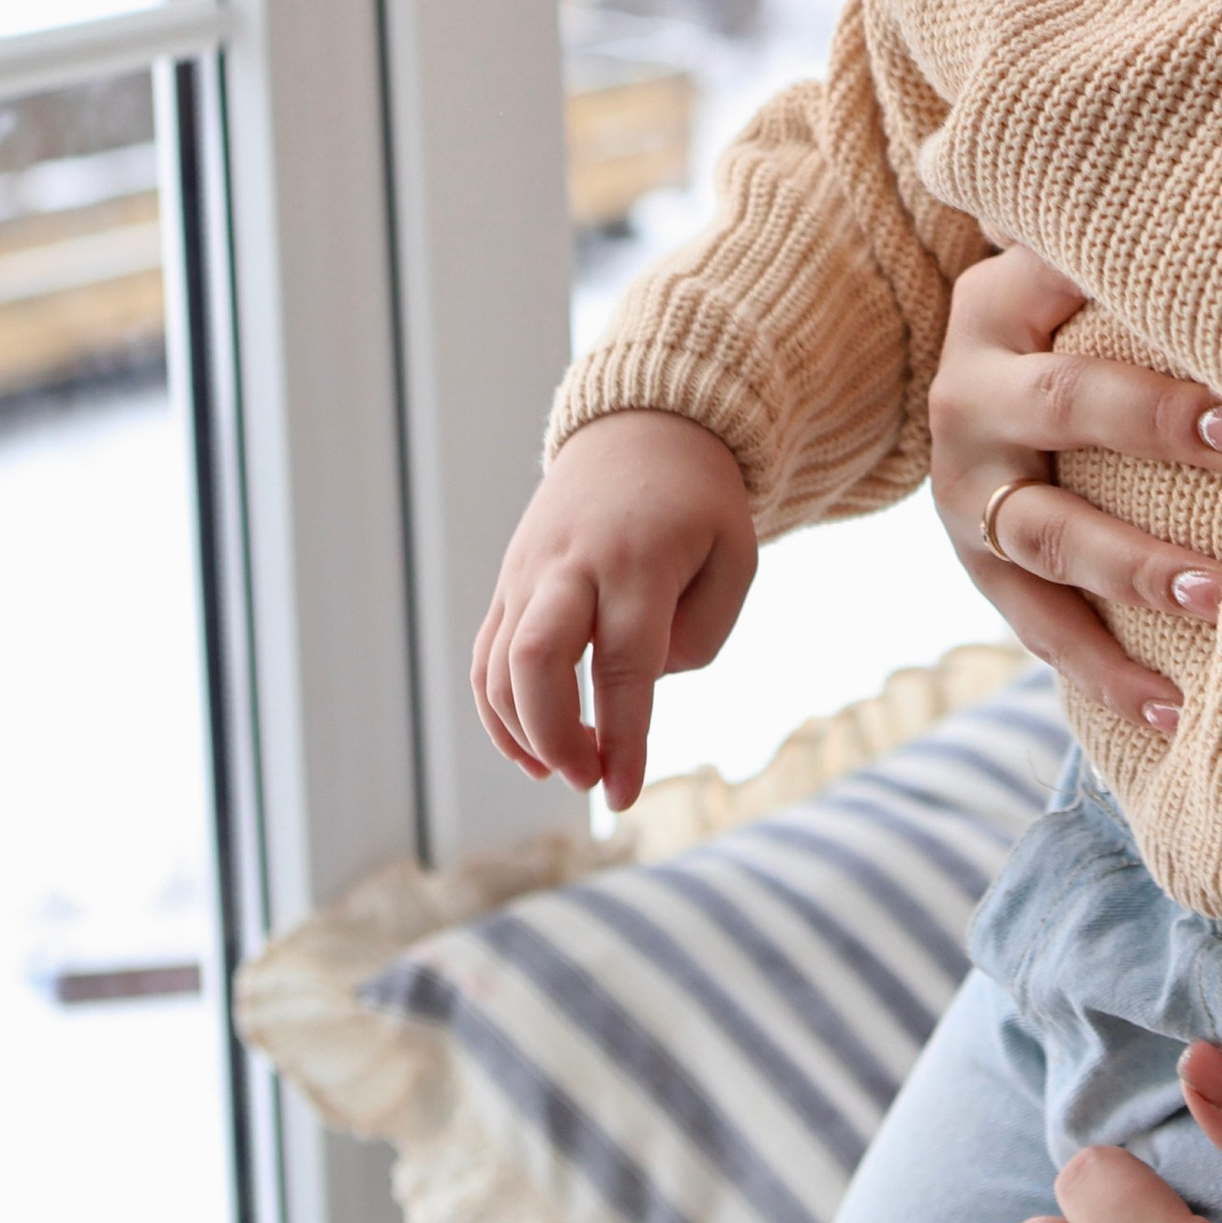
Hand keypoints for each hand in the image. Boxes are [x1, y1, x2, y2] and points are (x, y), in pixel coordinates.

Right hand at [471, 410, 756, 811]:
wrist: (641, 426)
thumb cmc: (699, 504)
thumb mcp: (736, 555)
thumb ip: (702, 633)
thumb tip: (642, 686)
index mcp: (640, 559)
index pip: (624, 664)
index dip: (622, 738)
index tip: (622, 796)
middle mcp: (573, 563)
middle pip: (537, 658)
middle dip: (554, 735)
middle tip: (588, 776)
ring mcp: (530, 570)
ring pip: (498, 665)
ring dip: (522, 733)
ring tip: (568, 767)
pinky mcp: (509, 580)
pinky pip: (485, 656)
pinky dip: (498, 712)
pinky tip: (533, 750)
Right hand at [928, 245, 1221, 738]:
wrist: (973, 379)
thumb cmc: (1064, 310)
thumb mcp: (1069, 260)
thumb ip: (1129, 237)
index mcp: (999, 302)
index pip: (1074, 293)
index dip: (1159, 314)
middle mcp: (970, 395)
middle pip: (1063, 408)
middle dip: (1157, 433)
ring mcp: (967, 493)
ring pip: (1048, 537)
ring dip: (1133, 570)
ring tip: (1217, 595)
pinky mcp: (979, 568)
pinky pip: (1038, 628)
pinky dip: (1104, 674)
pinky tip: (1176, 711)